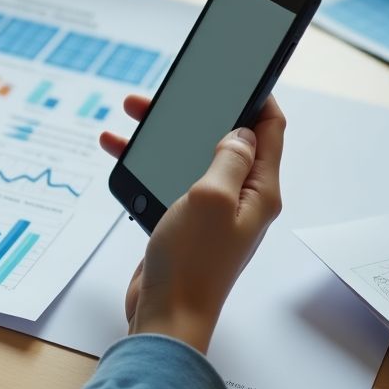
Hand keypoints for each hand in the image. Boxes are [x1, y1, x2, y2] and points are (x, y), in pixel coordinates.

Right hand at [99, 94, 284, 352]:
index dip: (258, 96)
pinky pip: (168, 178)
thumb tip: (240, 132)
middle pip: (225, 137)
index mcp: (260, 191)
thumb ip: (228, 158)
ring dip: (164, 132)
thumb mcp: (211, 197)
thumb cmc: (191, 264)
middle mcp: (241, 199)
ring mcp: (213, 212)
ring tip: (133, 111)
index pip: (271, 129)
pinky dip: (145, 161)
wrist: (165, 317)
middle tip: (170, 90)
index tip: (240, 71)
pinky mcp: (186, 223)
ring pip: (190, 154)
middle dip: (198, 109)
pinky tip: (118, 149)